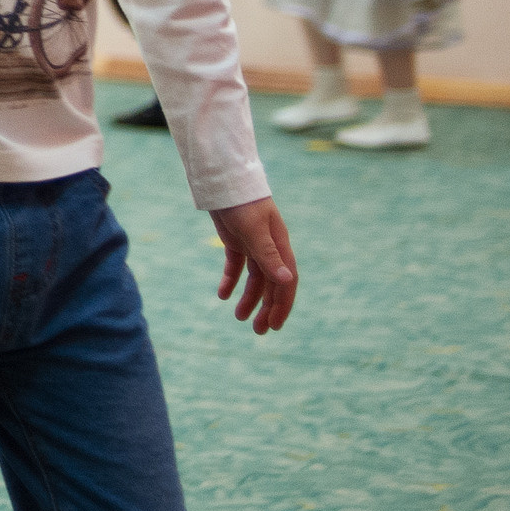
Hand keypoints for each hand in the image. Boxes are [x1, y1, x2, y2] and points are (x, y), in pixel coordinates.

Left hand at [210, 196, 297, 333]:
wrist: (224, 179)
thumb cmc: (242, 202)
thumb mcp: (254, 231)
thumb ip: (269, 256)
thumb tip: (288, 281)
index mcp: (279, 246)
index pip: (286, 282)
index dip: (282, 305)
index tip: (274, 325)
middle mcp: (269, 248)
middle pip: (271, 284)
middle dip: (266, 308)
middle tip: (259, 331)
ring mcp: (253, 244)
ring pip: (254, 278)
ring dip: (248, 298)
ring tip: (239, 318)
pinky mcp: (236, 240)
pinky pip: (236, 266)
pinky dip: (230, 281)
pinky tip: (222, 295)